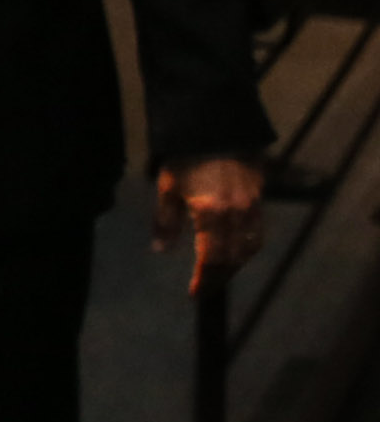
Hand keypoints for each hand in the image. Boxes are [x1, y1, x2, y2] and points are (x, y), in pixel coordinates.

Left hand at [154, 156, 265, 294]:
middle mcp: (236, 215)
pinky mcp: (260, 200)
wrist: (216, 129)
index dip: (205, 278)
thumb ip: (166, 221)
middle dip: (220, 276)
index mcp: (211, 214)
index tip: (197, 293)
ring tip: (219, 272)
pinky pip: (258, 233)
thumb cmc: (185, 158)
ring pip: (250, 248)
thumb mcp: (168, 187)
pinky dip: (247, 248)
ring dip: (235, 265)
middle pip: (234, 258)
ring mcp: (251, 208)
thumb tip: (161, 250)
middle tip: (207, 286)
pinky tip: (235, 250)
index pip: (212, 258)